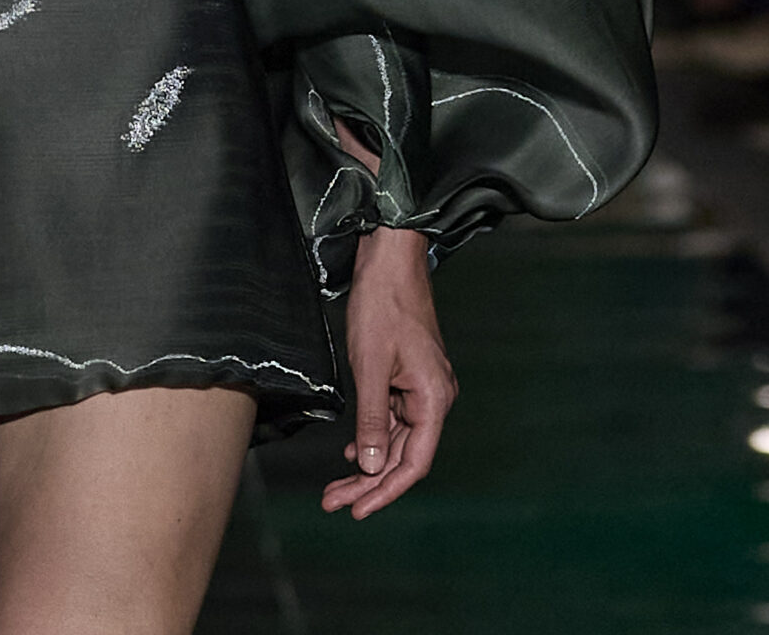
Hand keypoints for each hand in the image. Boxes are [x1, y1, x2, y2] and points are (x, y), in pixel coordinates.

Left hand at [321, 224, 455, 519]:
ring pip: (397, 441)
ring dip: (368, 464)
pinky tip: (353, 452)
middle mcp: (434, 399)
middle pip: (404, 457)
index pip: (413, 463)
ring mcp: (423, 388)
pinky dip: (373, 437)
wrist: (389, 258)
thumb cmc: (381, 306)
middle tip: (333, 503)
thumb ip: (372, 419)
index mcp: (434, 399)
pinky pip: (394, 419)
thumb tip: (371, 468)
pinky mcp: (410, 377)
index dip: (385, 491)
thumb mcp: (370, 365)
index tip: (356, 510)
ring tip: (336, 487)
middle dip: (369, 483)